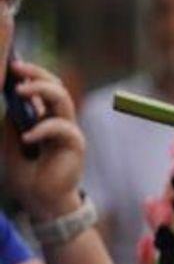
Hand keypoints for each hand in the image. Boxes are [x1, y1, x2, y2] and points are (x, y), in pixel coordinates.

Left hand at [2, 58, 86, 220]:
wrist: (38, 200)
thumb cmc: (23, 172)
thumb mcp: (8, 137)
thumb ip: (12, 117)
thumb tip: (10, 93)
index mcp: (43, 116)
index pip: (42, 87)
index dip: (29, 73)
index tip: (12, 63)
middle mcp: (58, 120)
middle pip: (56, 86)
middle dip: (37, 74)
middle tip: (17, 68)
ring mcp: (68, 132)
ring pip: (63, 99)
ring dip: (41, 90)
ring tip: (20, 91)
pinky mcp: (75, 146)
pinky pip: (62, 128)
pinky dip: (43, 130)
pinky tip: (27, 138)